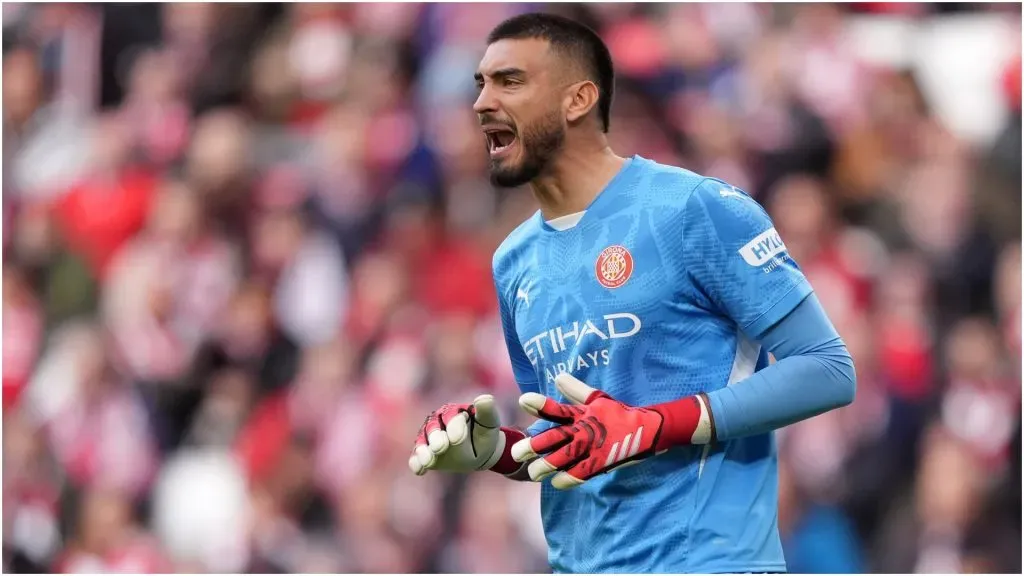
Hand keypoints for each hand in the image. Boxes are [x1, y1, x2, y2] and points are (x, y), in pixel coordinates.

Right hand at [408, 395, 523, 475]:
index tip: (457, 439)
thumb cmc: (485, 433)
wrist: (480, 452)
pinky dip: (416, 463)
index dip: (453, 426)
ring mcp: (429, 438)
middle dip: (435, 438)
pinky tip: (420, 471)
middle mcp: (437, 422)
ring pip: (422, 441)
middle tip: (440, 448)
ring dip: (423, 451)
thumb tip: (483, 398)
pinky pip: (416, 457)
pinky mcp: (425, 452)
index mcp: (453, 411)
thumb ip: (487, 410)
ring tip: (428, 462)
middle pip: (432, 427)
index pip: (450, 416)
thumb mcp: (490, 422)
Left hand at [510, 373, 711, 489]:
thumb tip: (558, 377)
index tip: (523, 400)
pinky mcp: (602, 463)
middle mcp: (585, 430)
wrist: (649, 430)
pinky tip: (557, 483)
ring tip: (532, 472)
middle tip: (516, 452)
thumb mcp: (598, 399)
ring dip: (547, 466)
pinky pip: (583, 473)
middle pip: (556, 438)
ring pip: (565, 458)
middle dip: (535, 445)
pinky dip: (569, 479)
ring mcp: (594, 448)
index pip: (558, 408)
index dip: (541, 404)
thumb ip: (576, 391)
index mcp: (582, 414)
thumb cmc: (619, 413)